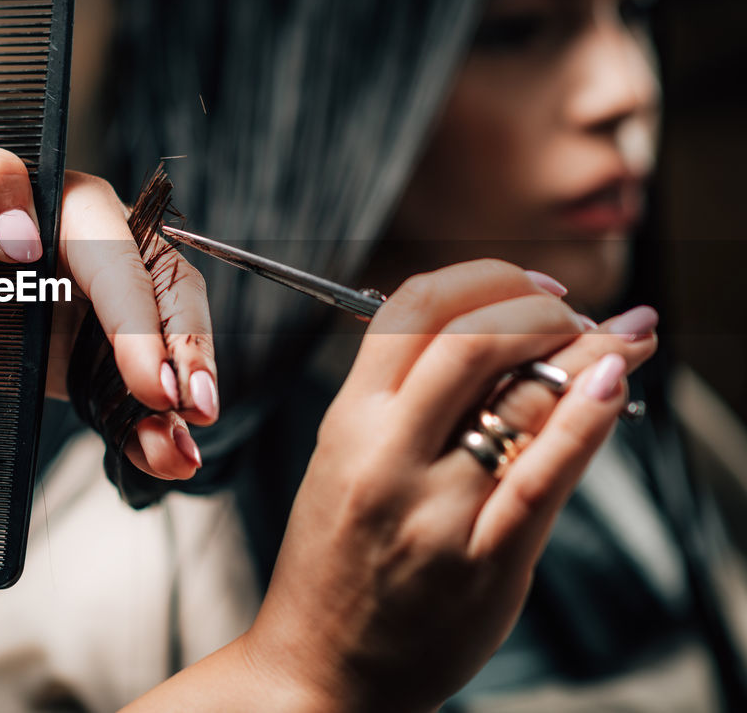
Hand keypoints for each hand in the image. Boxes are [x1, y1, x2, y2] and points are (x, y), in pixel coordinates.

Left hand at [0, 143, 217, 478]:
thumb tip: (22, 237)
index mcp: (76, 206)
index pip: (121, 259)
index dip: (139, 318)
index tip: (148, 377)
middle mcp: (108, 255)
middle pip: (170, 296)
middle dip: (189, 352)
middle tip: (194, 407)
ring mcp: (109, 313)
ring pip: (170, 348)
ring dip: (183, 400)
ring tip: (182, 451)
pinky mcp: (100, 363)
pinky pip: (136, 395)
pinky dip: (153, 429)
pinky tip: (166, 457)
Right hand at [240, 259, 654, 711]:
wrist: (322, 668)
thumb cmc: (334, 565)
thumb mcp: (343, 462)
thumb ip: (402, 401)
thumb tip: (492, 336)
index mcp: (346, 422)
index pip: (413, 309)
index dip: (481, 278)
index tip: (524, 284)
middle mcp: (386, 455)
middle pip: (472, 336)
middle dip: (538, 305)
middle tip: (573, 310)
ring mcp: (436, 509)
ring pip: (519, 396)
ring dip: (587, 349)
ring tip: (625, 334)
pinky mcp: (484, 560)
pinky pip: (545, 473)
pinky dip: (587, 417)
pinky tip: (614, 382)